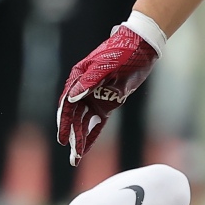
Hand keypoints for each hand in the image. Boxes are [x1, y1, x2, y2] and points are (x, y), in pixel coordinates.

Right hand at [56, 22, 161, 163]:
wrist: (142, 46)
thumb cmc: (122, 52)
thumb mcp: (105, 65)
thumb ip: (89, 81)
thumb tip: (72, 98)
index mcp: (79, 78)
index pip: (67, 104)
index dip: (64, 122)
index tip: (62, 138)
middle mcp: (84, 89)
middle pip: (74, 117)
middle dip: (72, 136)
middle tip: (71, 154)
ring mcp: (96, 97)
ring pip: (84, 123)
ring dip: (80, 139)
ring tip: (76, 158)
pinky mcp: (109, 102)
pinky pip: (98, 123)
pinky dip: (92, 136)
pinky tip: (86, 149)